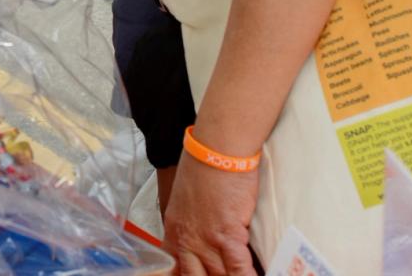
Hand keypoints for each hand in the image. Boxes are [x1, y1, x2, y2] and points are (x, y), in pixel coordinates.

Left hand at [162, 154, 259, 274]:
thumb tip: (205, 233)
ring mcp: (205, 240)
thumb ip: (191, 222)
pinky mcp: (227, 234)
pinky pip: (237, 269)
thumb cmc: (204, 166)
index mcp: (174, 231)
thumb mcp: (186, 199)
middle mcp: (186, 240)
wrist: (216, 149)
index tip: (196, 275)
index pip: (174, 268)